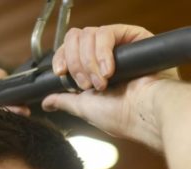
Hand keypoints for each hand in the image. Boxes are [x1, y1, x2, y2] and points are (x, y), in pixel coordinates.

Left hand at [41, 25, 179, 145]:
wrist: (144, 114)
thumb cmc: (122, 115)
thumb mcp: (84, 108)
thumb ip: (64, 100)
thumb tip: (46, 102)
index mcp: (94, 70)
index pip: (69, 49)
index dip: (62, 58)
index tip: (61, 73)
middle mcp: (105, 55)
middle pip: (75, 38)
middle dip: (76, 63)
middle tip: (88, 84)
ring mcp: (118, 45)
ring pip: (88, 34)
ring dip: (89, 62)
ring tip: (103, 81)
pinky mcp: (132, 36)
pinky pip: (106, 32)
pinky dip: (102, 52)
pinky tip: (110, 70)